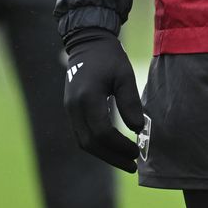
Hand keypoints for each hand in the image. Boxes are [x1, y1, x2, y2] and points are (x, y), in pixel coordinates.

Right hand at [63, 28, 143, 172]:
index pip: (102, 132)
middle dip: (112, 157)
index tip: (137, 151)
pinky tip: (112, 147)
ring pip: (84, 142)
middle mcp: (74, 107)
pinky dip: (97, 144)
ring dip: (104, 154)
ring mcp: (70, 109)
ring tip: (125, 161)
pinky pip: (81, 134)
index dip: (120, 146)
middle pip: (90, 143)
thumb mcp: (124, 75)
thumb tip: (137, 129)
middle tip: (132, 165)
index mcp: (88, 97)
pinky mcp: (71, 109)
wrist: (87, 42)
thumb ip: (130, 102)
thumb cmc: (109, 57)